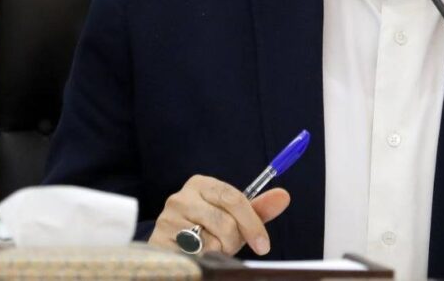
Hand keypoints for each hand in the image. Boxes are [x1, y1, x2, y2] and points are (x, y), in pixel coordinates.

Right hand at [149, 175, 290, 255]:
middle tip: (228, 246)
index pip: (235, 198)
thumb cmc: (206, 231)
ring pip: (211, 241)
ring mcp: (168, 219)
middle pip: (225, 221)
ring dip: (217, 251)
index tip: (264, 245)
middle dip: (234, 240)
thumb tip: (284, 196)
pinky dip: (202, 259)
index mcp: (201, 184)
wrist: (171, 248)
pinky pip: (194, 255)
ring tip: (209, 248)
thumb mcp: (233, 218)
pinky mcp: (159, 241)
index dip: (252, 223)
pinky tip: (196, 255)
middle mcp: (181, 197)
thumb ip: (258, 209)